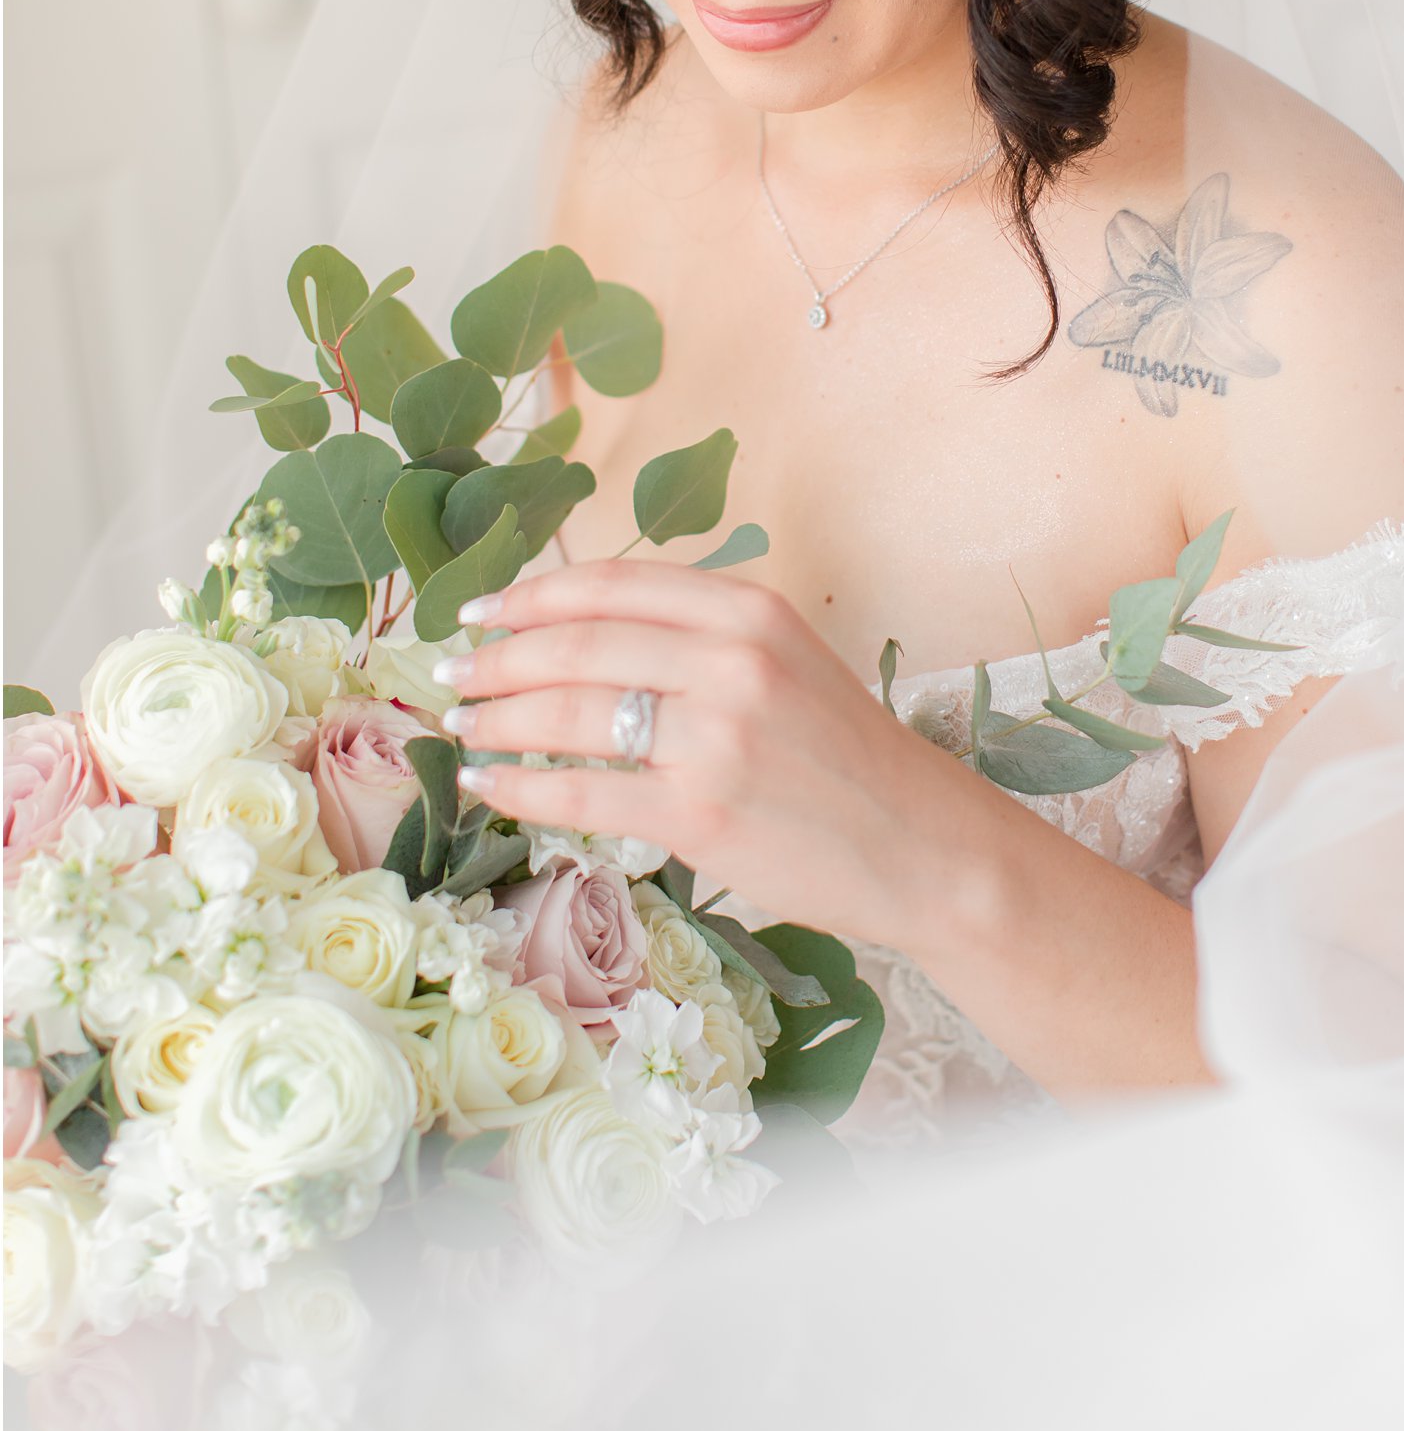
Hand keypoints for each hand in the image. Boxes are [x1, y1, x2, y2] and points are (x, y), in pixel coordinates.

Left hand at [435, 559, 960, 946]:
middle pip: (578, 643)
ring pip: (570, 712)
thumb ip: (699, 637)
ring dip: (498, 718)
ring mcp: (715, 737)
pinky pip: (581, 792)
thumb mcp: (786, 660)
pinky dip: (520, 787)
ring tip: (461, 728)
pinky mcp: (700, 813)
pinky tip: (489, 784)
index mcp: (749, 608)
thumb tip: (579, 633)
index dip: (533, 594)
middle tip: (451, 673)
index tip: (482, 611)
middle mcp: (731, 659)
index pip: (611, 584)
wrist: (924, 846)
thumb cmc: (846, 757)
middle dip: (498, 658)